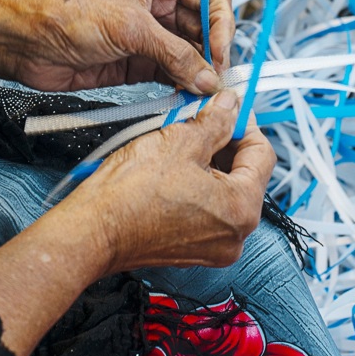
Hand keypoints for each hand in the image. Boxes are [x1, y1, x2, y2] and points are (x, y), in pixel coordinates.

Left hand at [0, 0, 233, 92]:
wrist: (25, 41)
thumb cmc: (71, 16)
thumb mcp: (129, 29)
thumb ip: (174, 54)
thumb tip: (211, 80)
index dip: (222, 24)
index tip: (222, 55)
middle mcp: (159, 6)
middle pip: (204, 29)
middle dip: (214, 55)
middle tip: (218, 84)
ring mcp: (149, 36)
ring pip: (191, 55)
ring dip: (200, 75)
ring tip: (205, 97)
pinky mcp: (137, 64)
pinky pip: (171, 75)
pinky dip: (182, 87)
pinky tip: (187, 100)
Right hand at [0, 91, 274, 355]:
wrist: (92, 230)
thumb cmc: (131, 191)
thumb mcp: (181, 140)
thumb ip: (216, 121)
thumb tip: (231, 105)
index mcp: (242, 208)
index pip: (263, 155)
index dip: (246, 123)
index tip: (230, 107)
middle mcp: (235, 235)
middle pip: (244, 174)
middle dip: (226, 142)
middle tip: (203, 117)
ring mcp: (213, 247)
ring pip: (224, 192)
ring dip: (209, 162)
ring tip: (182, 139)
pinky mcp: (191, 250)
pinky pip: (206, 210)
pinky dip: (196, 186)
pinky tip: (173, 167)